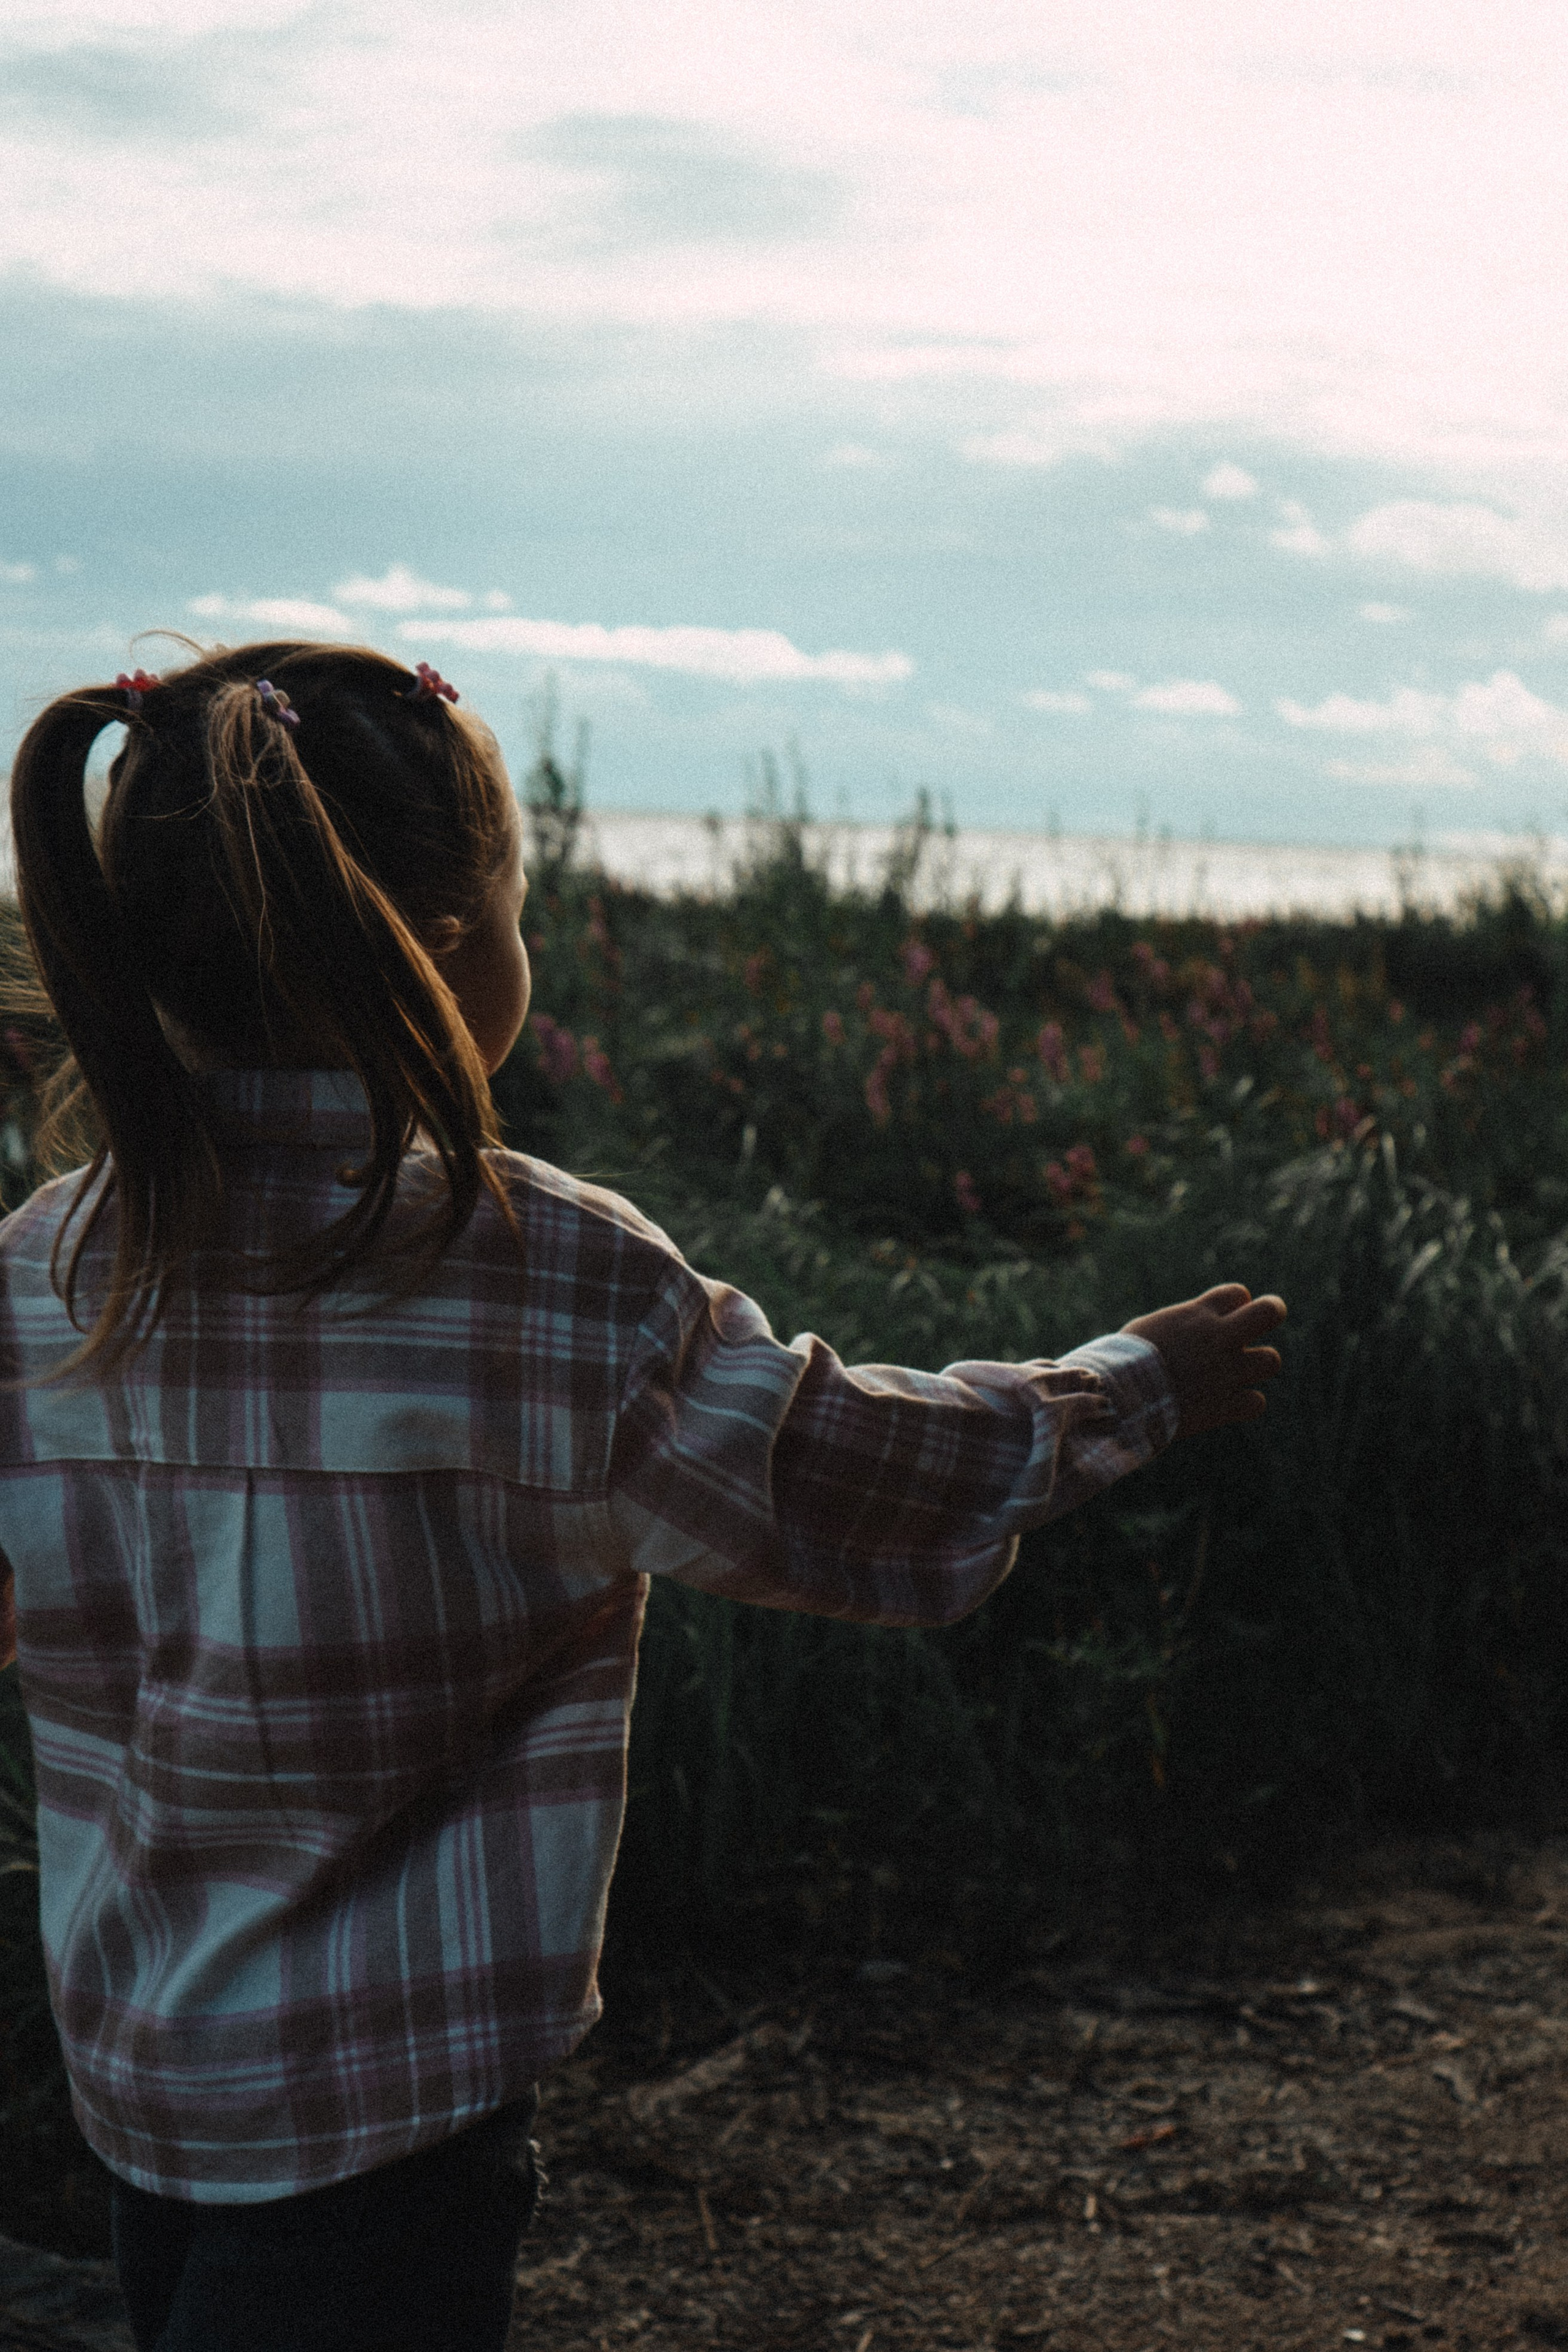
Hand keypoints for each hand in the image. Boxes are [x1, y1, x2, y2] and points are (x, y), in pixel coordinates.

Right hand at [1122, 1284, 1285, 1439]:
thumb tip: (1185, 1334)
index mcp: (1197, 1315)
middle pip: (1269, 1312)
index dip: (1235, 1303)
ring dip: (1257, 1365)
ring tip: (1237, 1372)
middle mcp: (1219, 1339)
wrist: (1119, 1396)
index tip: (1223, 1316)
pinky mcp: (1224, 1405)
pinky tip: (1227, 1404)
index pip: (1237, 1293)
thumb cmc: (1121, 1360)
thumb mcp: (1149, 1330)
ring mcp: (1226, 1372)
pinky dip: (1244, 1403)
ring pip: (1270, 1360)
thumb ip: (1178, 1327)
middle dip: (1271, 1311)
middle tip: (1266, 1317)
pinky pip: (1256, 1402)